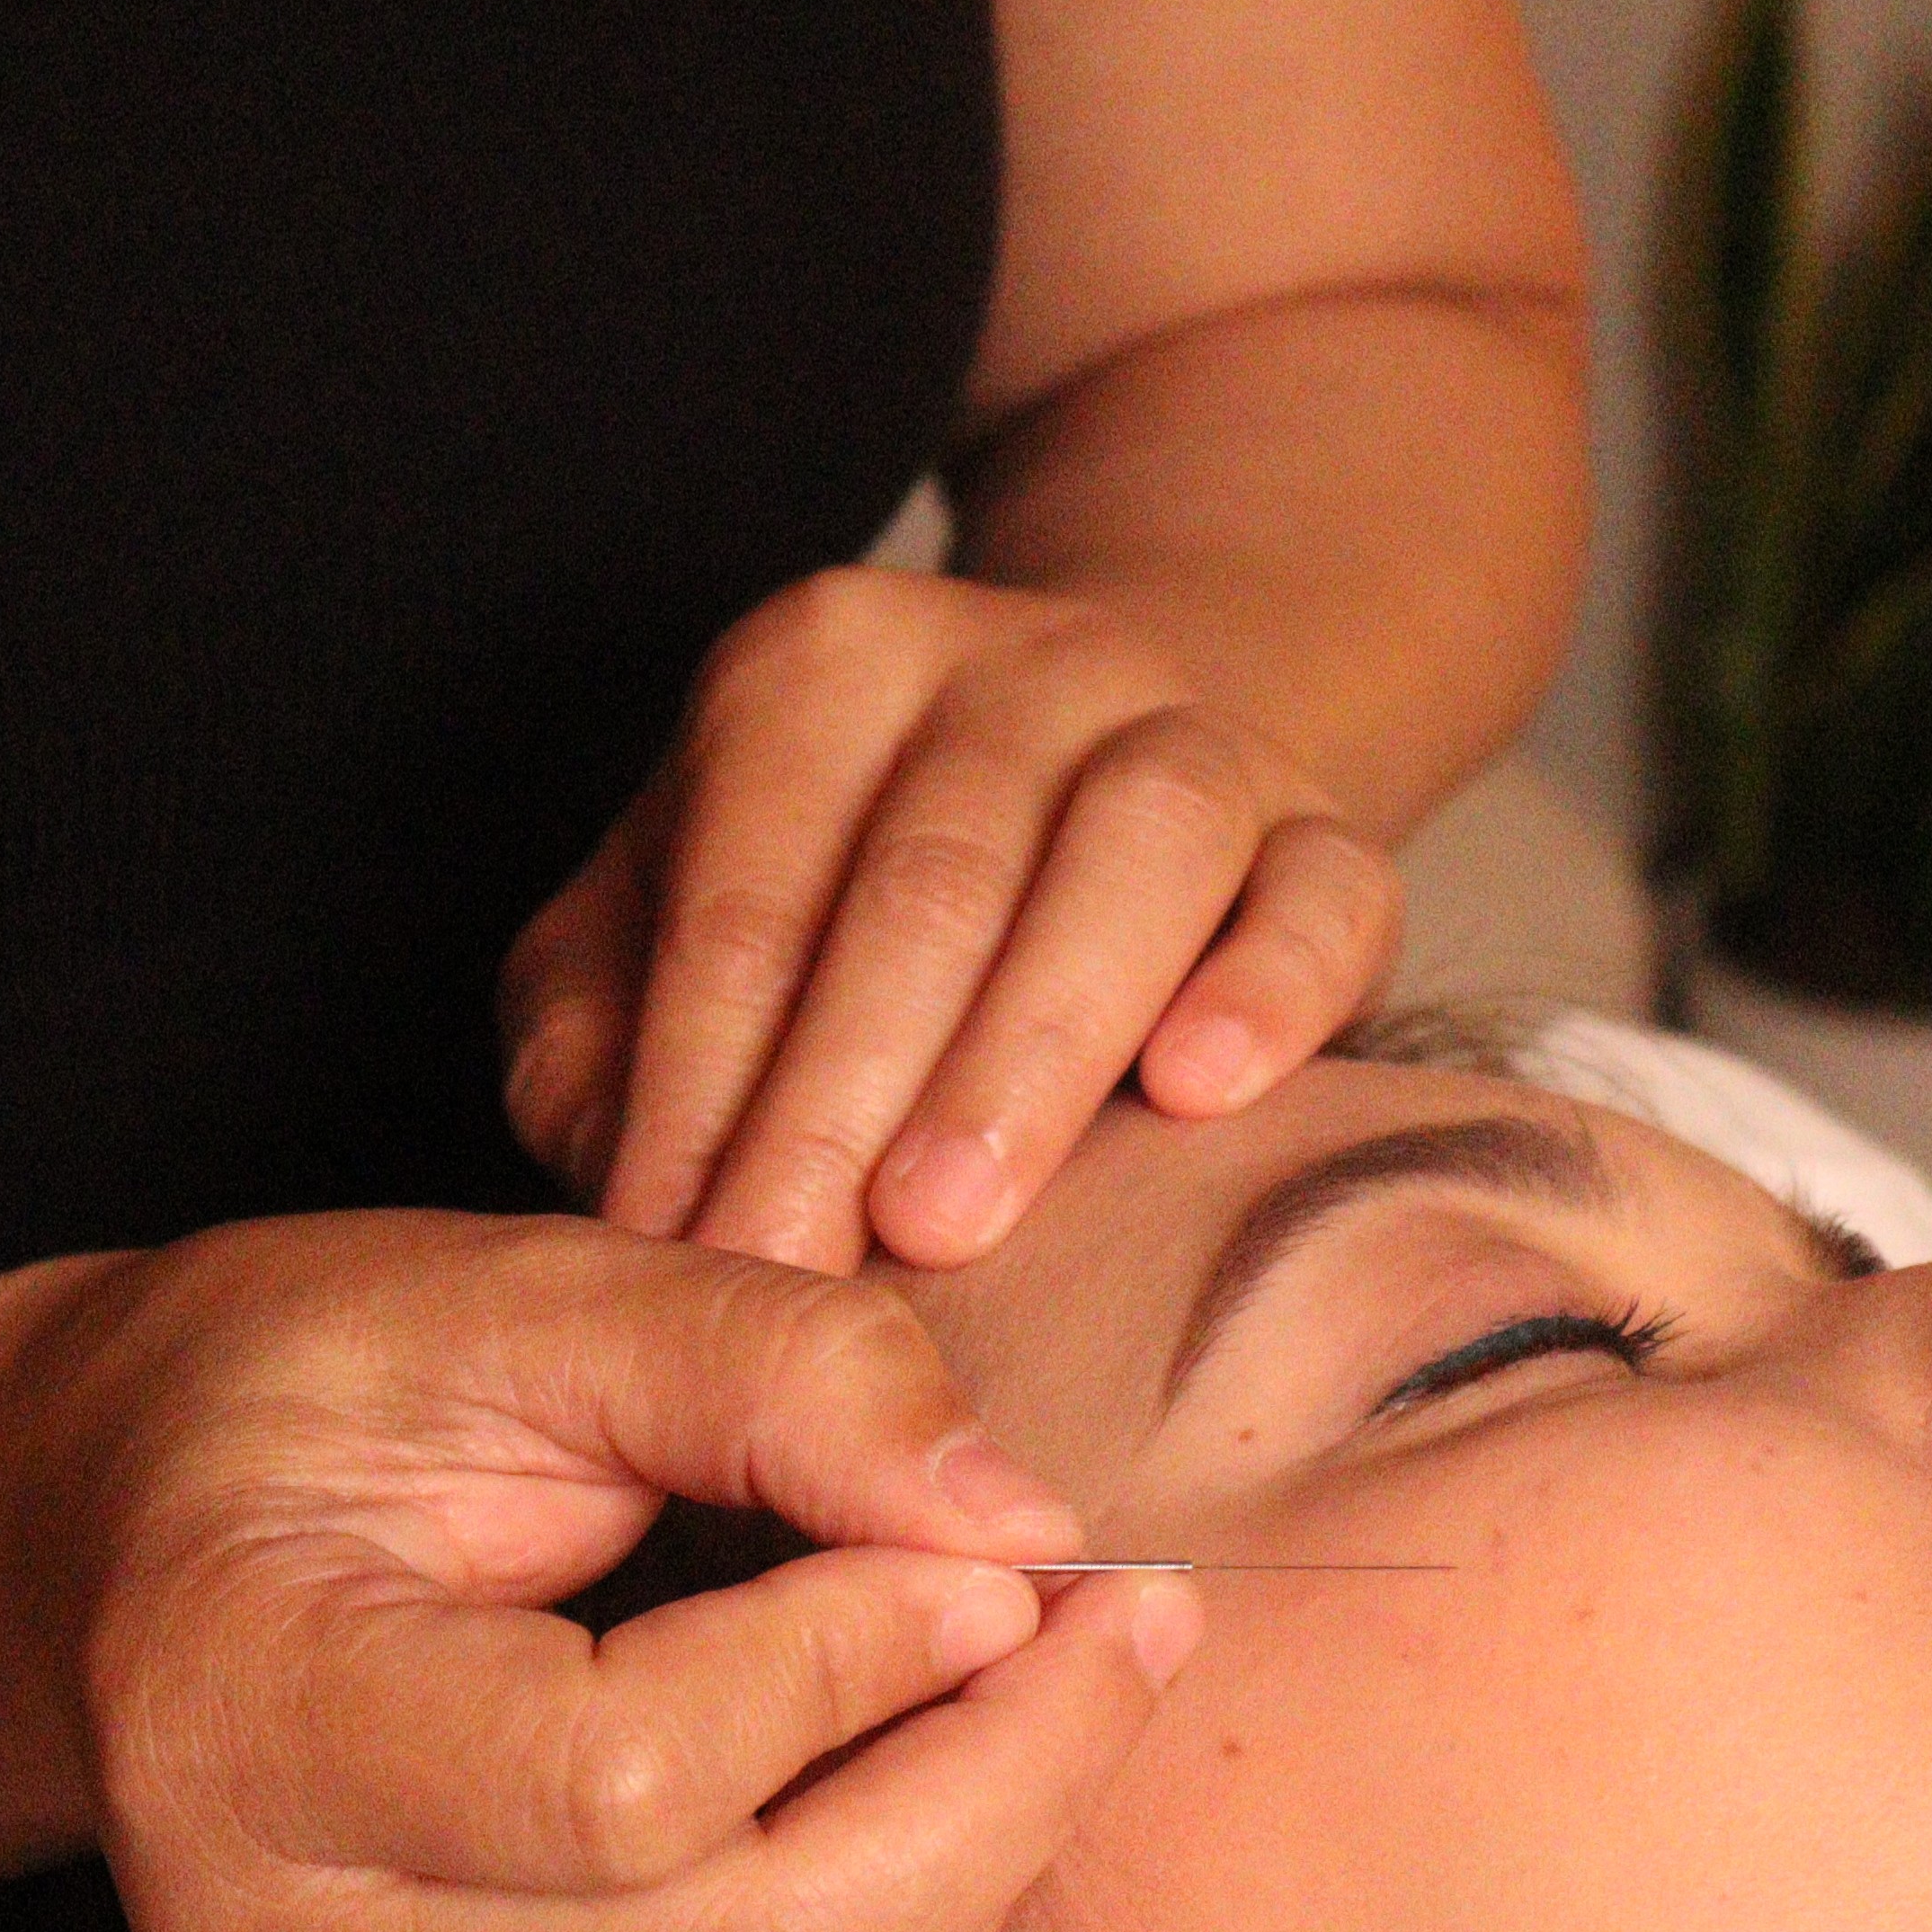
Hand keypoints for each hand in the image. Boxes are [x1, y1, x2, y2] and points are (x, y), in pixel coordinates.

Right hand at [0, 1211, 1199, 1931]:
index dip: (857, 1667)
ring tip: (1059, 1671)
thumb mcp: (508, 1294)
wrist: (116, 1551)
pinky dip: (898, 1922)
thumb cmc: (301, 1394)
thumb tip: (1018, 1521)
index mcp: (242, 1717)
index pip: (623, 1778)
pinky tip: (932, 1772)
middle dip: (997, 1789)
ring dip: (979, 1857)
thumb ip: (766, 1366)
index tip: (996, 1544)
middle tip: (1125, 1622)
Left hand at [499, 569, 1405, 1274]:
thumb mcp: (663, 927)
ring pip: (1133, 853)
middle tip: (796, 1269)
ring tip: (951, 1220)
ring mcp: (1190, 731)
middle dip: (847, 1094)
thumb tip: (634, 1200)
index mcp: (825, 663)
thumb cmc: (839, 899)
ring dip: (1030, 1048)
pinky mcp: (1326, 827)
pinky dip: (1269, 988)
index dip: (702, 1084)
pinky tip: (1200, 1095)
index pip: (750, 891)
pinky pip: (1323, 890)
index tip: (677, 1258)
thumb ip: (605, 1038)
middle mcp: (1018, 663)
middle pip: (931, 879)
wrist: (1082, 790)